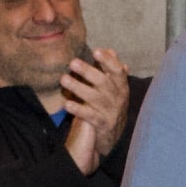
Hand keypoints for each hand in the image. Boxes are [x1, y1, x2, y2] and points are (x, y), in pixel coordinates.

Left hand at [57, 48, 132, 174]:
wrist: (112, 136)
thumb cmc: (110, 106)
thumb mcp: (114, 88)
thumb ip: (110, 70)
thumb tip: (110, 50)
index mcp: (122, 87)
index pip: (118, 71)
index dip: (108, 61)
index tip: (96, 51)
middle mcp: (119, 99)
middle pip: (104, 83)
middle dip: (88, 72)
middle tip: (72, 62)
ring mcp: (111, 113)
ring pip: (95, 99)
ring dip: (79, 88)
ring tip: (63, 79)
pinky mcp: (103, 126)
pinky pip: (90, 116)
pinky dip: (79, 110)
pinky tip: (67, 104)